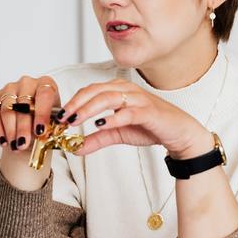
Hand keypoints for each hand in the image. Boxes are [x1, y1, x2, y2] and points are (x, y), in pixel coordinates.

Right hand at [0, 75, 59, 154]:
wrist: (31, 123)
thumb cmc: (44, 121)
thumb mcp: (53, 123)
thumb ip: (51, 126)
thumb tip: (47, 132)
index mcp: (46, 83)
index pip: (44, 94)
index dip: (42, 113)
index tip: (40, 131)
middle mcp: (27, 82)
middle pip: (23, 104)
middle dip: (23, 127)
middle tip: (23, 144)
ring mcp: (10, 88)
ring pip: (7, 109)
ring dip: (10, 130)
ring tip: (14, 146)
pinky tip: (4, 141)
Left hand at [58, 78, 211, 158]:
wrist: (178, 133)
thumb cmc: (150, 127)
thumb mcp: (118, 134)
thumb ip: (97, 139)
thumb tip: (75, 148)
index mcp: (118, 90)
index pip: (89, 90)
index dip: (72, 102)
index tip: (59, 117)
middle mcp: (126, 89)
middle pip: (95, 91)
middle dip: (76, 104)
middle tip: (62, 118)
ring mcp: (138, 99)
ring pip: (108, 97)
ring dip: (89, 109)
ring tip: (75, 120)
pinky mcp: (149, 111)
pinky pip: (128, 112)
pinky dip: (112, 118)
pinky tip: (100, 125)